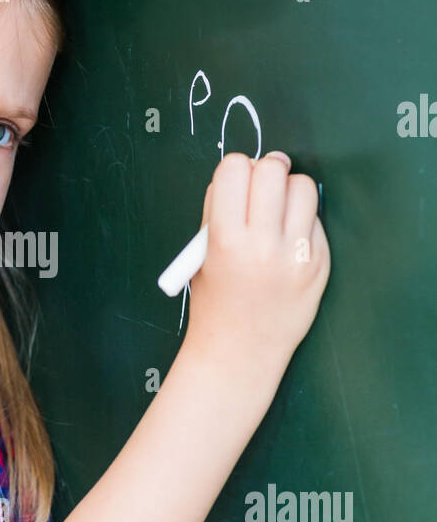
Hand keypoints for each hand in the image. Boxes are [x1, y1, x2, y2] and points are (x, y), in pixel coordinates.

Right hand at [183, 152, 330, 382]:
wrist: (240, 353)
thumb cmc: (216, 302)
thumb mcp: (202, 255)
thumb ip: (217, 211)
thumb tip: (243, 170)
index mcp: (224, 240)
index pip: (234, 168)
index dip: (235, 169)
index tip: (236, 180)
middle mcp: (262, 245)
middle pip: (272, 170)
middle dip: (265, 171)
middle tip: (263, 184)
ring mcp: (295, 256)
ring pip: (303, 187)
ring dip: (289, 191)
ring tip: (278, 211)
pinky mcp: (319, 265)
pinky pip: (316, 220)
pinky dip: (302, 222)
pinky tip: (288, 242)